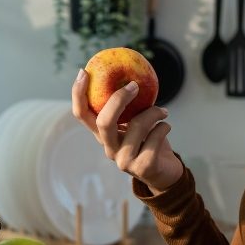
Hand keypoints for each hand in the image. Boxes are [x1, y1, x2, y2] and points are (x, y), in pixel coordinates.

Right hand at [71, 69, 182, 192]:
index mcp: (103, 135)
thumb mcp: (136, 122)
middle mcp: (109, 148)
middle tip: (134, 85)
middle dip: (118, 100)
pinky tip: (166, 127)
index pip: (82, 115)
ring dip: (154, 113)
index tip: (84, 72)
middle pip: (104, 122)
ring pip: (136, 126)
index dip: (78, 94)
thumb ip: (130, 106)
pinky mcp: (143, 167)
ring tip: (163, 111)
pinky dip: (163, 128)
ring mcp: (124, 160)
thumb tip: (129, 74)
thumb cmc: (150, 141)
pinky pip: (154, 138)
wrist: (166, 173)